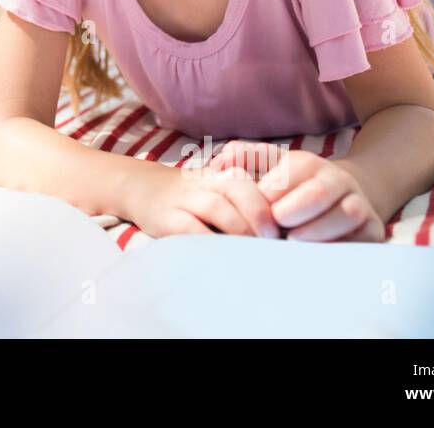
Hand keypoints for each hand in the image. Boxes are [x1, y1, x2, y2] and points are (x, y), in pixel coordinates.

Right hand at [127, 161, 281, 239]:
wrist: (142, 187)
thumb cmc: (192, 197)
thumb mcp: (219, 190)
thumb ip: (248, 205)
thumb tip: (285, 236)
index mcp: (225, 175)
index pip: (256, 183)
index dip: (275, 203)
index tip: (290, 227)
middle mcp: (208, 182)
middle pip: (240, 189)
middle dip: (260, 214)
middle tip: (275, 240)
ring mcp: (186, 198)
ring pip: (219, 207)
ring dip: (240, 230)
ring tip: (255, 252)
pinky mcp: (168, 218)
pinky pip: (191, 229)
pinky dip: (209, 243)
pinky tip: (222, 258)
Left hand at [209, 141, 385, 242]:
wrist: (341, 199)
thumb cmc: (292, 189)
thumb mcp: (268, 169)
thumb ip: (242, 159)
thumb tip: (219, 161)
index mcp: (307, 164)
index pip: (288, 174)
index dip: (269, 195)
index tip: (255, 211)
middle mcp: (337, 180)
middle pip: (319, 192)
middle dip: (294, 212)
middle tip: (274, 231)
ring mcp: (359, 204)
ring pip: (347, 214)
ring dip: (317, 232)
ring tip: (294, 243)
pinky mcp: (374, 230)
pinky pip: (363, 239)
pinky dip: (340, 248)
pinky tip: (316, 257)